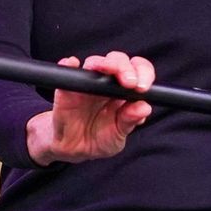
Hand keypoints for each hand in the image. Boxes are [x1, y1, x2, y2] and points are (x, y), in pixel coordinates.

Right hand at [25, 52, 154, 165]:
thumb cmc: (100, 138)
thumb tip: (144, 108)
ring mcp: (86, 83)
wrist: (75, 150)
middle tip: (129, 83)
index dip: (143, 73)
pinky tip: (72, 63)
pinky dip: (68, 64)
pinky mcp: (66, 89)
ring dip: (102, 63)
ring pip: (95, 62)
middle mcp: (107, 83)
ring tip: (106, 69)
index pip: (138, 71)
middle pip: (117, 60)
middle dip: (124, 67)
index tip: (143, 87)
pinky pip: (66, 71)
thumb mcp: (118, 134)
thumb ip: (130, 121)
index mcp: (124, 91)